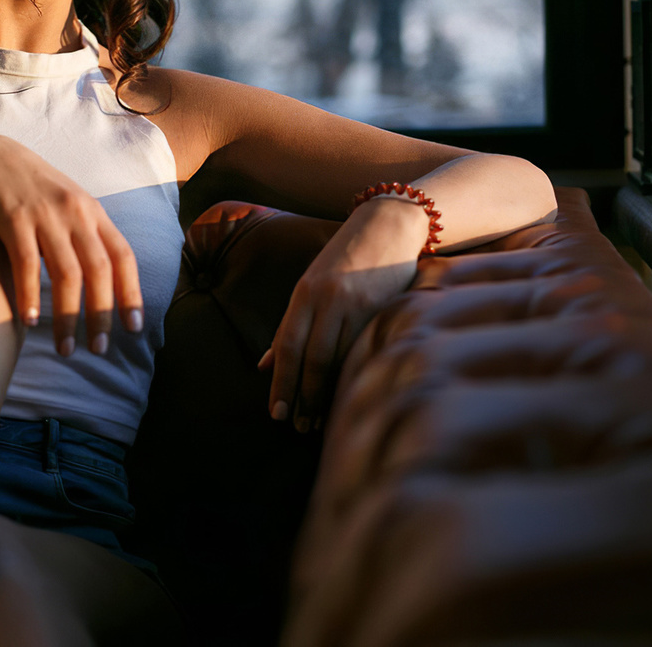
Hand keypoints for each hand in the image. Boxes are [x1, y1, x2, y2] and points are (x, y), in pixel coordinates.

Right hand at [0, 134, 142, 354]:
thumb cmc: (30, 187)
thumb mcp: (67, 204)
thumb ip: (85, 234)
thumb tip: (104, 278)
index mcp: (93, 212)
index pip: (123, 257)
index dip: (132, 294)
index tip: (135, 328)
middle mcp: (75, 212)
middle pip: (100, 270)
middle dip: (103, 314)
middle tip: (100, 350)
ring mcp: (45, 214)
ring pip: (67, 273)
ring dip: (69, 316)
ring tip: (66, 348)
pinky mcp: (13, 217)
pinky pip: (27, 263)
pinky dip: (31, 295)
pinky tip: (30, 322)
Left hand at [259, 195, 426, 431]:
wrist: (388, 225)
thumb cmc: (345, 260)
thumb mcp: (310, 287)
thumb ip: (289, 326)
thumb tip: (263, 365)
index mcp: (304, 293)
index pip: (287, 345)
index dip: (281, 382)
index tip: (276, 413)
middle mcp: (326, 298)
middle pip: (311, 357)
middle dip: (304, 396)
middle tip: (299, 426)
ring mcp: (355, 303)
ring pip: (338, 356)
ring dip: (326, 393)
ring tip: (320, 420)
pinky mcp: (382, 306)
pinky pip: (364, 348)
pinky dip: (353, 374)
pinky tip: (349, 393)